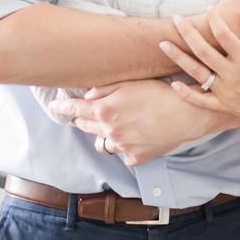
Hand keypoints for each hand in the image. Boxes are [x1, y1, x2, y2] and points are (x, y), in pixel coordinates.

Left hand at [48, 79, 233, 165]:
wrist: (185, 114)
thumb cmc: (160, 93)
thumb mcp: (130, 82)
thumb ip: (104, 88)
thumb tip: (88, 95)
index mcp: (105, 110)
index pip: (74, 110)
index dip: (62, 108)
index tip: (53, 107)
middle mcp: (109, 131)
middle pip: (86, 127)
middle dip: (83, 120)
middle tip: (87, 113)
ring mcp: (122, 147)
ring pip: (103, 143)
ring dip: (104, 135)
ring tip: (117, 126)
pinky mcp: (136, 158)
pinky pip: (123, 154)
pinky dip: (125, 147)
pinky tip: (136, 136)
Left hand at [164, 10, 239, 136]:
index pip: (224, 34)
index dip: (214, 19)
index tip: (209, 8)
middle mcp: (233, 75)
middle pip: (203, 51)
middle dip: (187, 33)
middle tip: (176, 18)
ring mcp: (226, 92)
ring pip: (196, 73)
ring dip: (178, 57)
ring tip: (163, 44)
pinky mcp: (223, 105)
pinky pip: (200, 100)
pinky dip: (186, 93)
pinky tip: (174, 83)